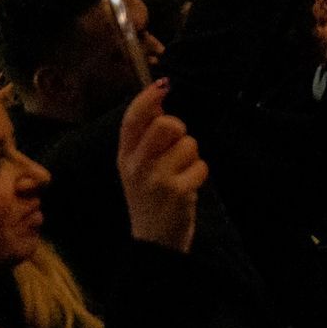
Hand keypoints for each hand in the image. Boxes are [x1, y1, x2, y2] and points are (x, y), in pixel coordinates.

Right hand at [118, 81, 205, 252]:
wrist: (154, 241)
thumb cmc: (150, 197)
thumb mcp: (138, 166)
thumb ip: (145, 134)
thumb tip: (157, 98)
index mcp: (125, 156)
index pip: (132, 119)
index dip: (148, 98)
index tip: (164, 85)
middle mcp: (137, 166)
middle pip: (165, 125)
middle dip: (178, 129)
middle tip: (176, 145)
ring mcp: (157, 180)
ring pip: (188, 144)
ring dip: (191, 156)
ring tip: (181, 173)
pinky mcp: (178, 193)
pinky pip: (201, 166)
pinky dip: (200, 174)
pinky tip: (188, 187)